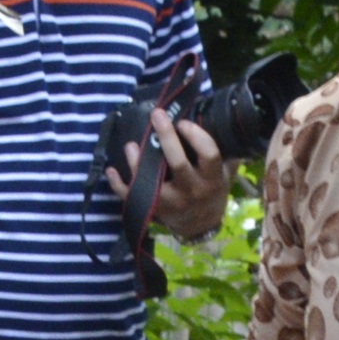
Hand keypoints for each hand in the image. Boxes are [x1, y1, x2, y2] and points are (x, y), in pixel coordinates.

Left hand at [104, 109, 229, 243]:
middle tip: (157, 114)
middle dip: (167, 137)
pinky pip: (133, 196)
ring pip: (152, 182)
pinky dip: (119, 184)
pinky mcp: (154, 208)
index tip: (183, 121)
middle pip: (178, 163)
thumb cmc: (212, 191)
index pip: (208, 154)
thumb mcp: (225, 175)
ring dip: (138, 162)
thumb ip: (227, 153)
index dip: (197, 136)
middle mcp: (191, 190)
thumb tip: (224, 122)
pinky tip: (111, 169)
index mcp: (211, 179)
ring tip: (131, 144)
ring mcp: (171, 202)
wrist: (200, 225)